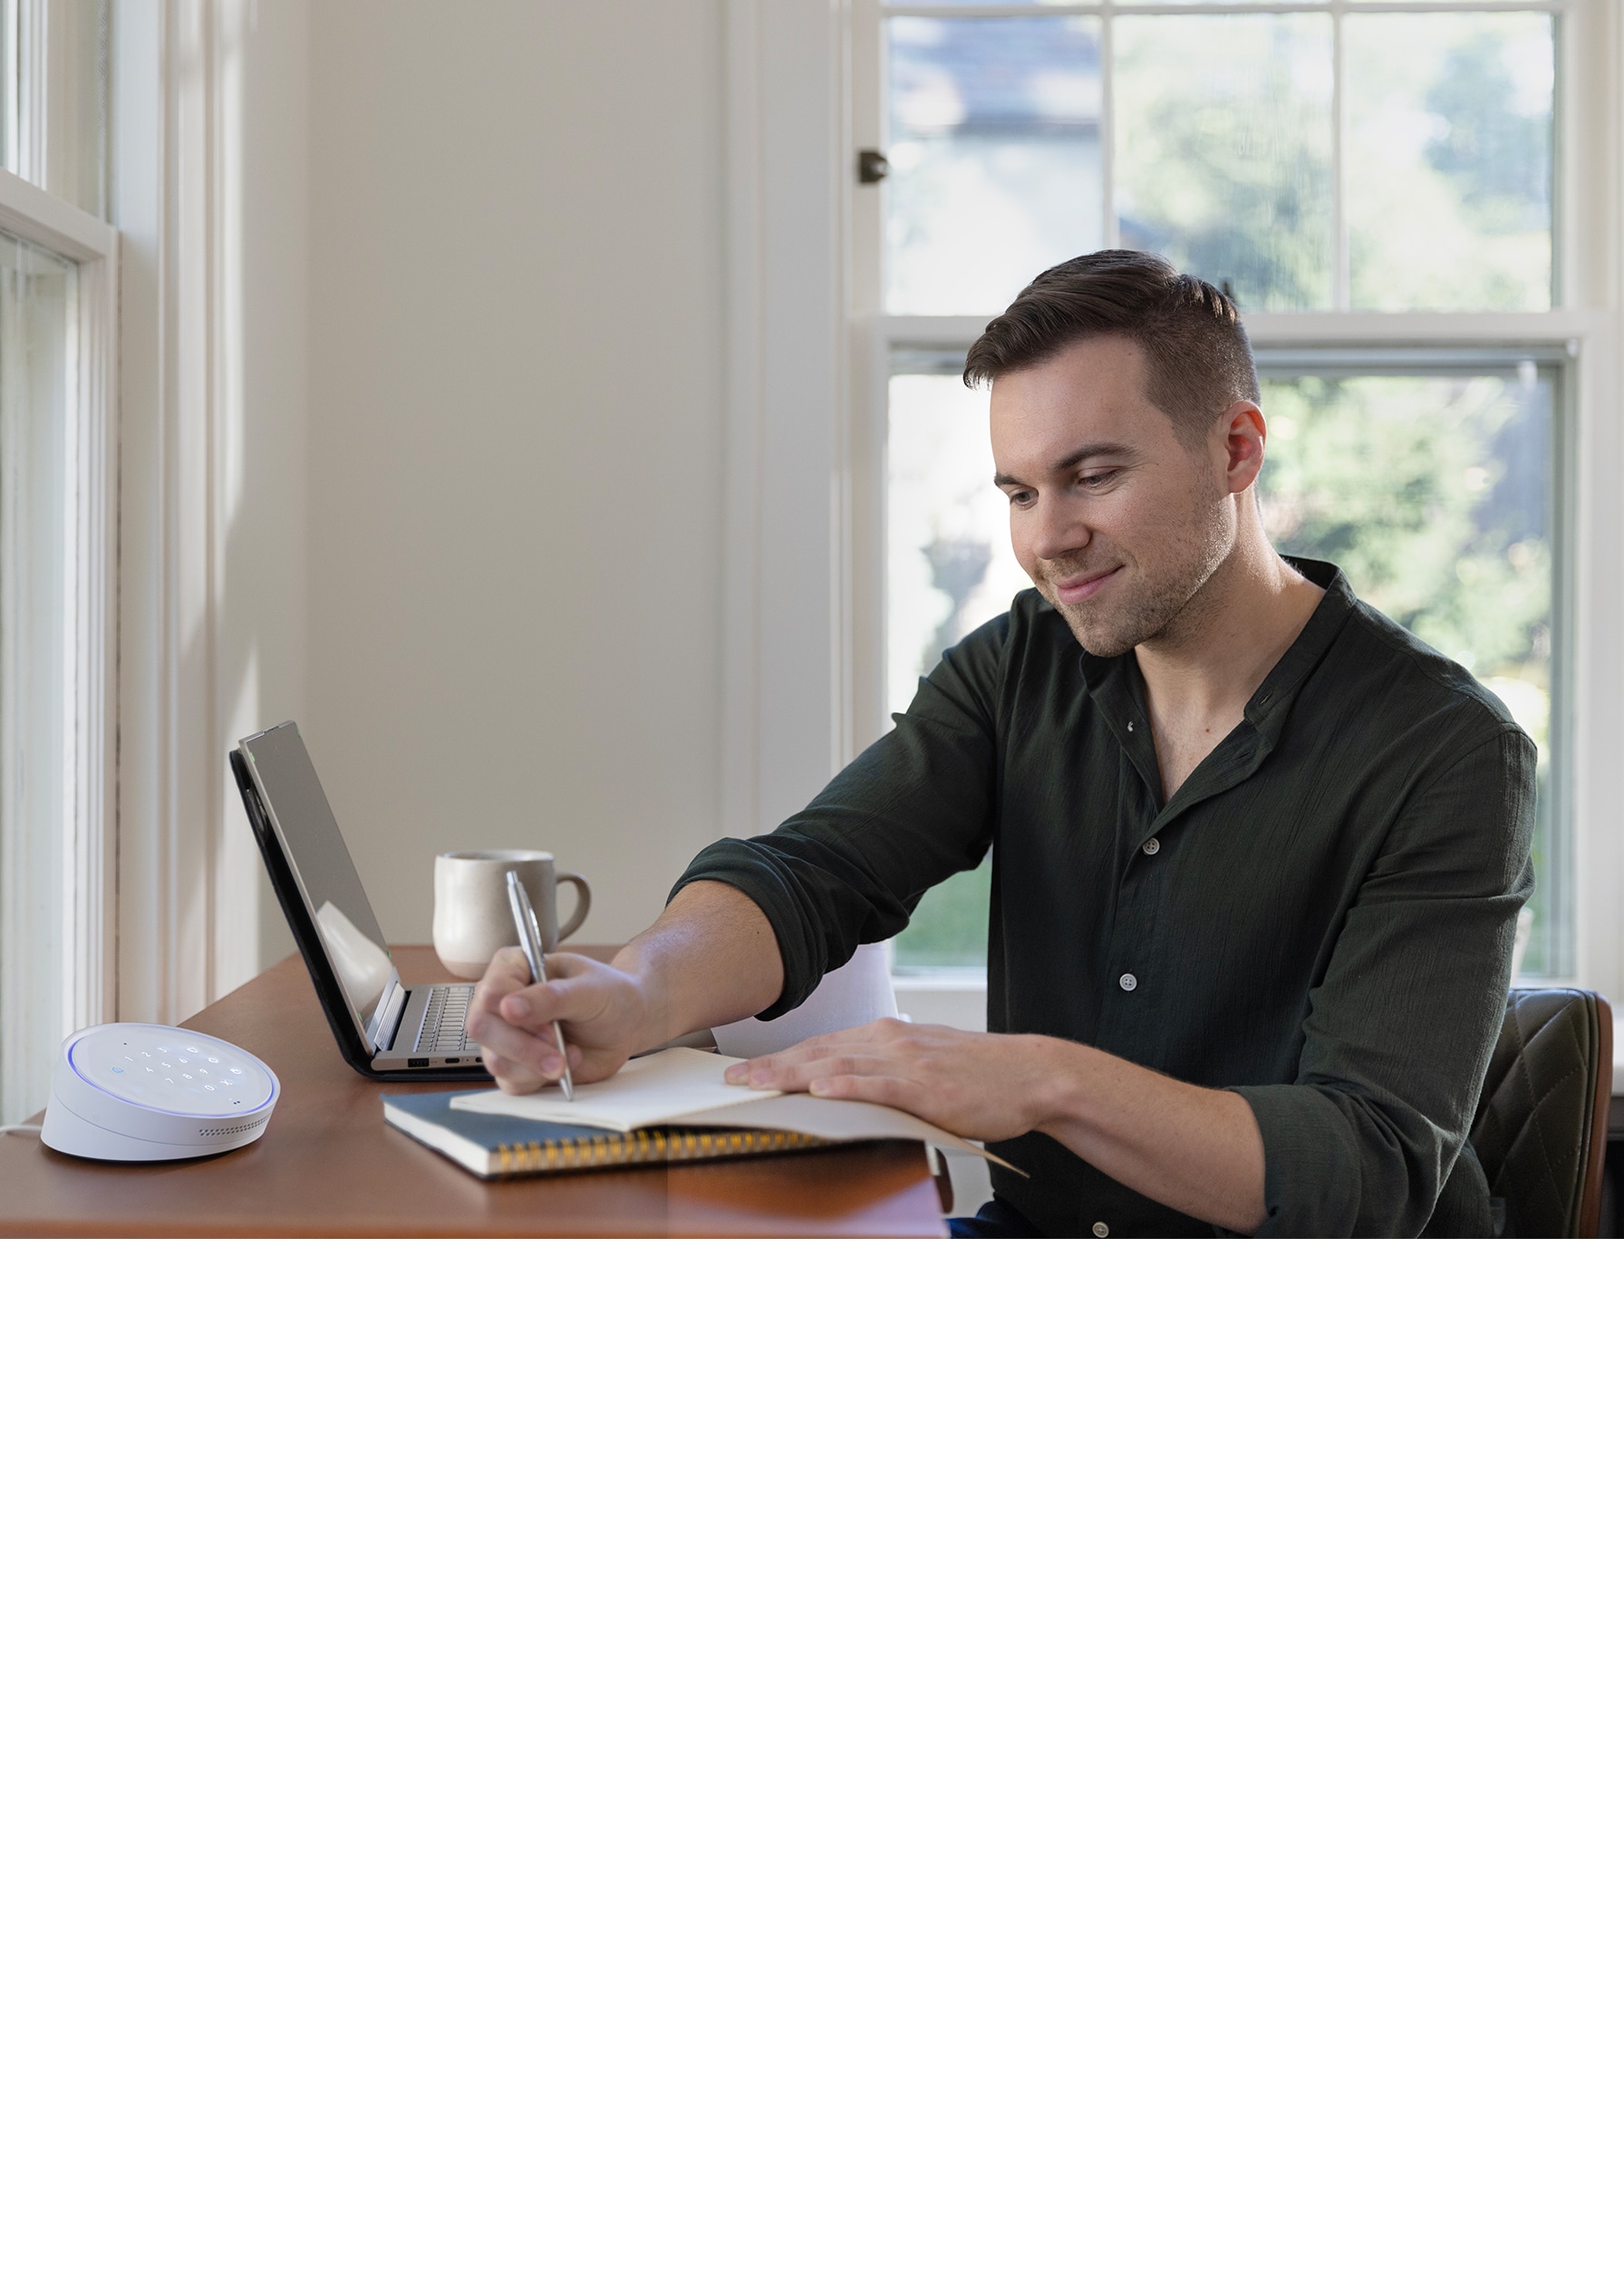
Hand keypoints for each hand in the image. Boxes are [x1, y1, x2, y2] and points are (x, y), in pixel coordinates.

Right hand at [464, 947, 650, 1093]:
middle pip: (483, 1027)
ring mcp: (505, 1036)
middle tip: (559, 1054)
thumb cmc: (608, 995)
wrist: (626, 1024)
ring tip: (570, 1059)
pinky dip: (539, 1082)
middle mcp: (501, 1002)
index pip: (490, 990)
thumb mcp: (588, 989)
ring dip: (534, 1067)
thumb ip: (551, 997)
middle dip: (523, 1047)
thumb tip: (508, 1008)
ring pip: (495, 1060)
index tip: (548, 1027)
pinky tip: (564, 1069)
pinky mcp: (517, 1066)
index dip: (514, 1012)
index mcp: (514, 968)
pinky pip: (510, 1084)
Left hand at [724, 1019, 1055, 1141]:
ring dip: (792, 1075)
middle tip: (731, 1080)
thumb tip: (848, 1080)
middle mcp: (892, 1043)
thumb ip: (885, 1069)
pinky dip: (847, 1086)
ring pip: (840, 1066)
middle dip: (770, 1067)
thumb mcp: (925, 1062)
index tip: (743, 1070)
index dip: (778, 1059)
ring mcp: (910, 1064)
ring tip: (757, 1085)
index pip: (821, 1046)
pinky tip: (820, 1089)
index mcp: (888, 1037)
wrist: (1032, 1074)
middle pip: (819, 1053)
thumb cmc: (981, 1074)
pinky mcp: (930, 1089)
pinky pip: (880, 1086)